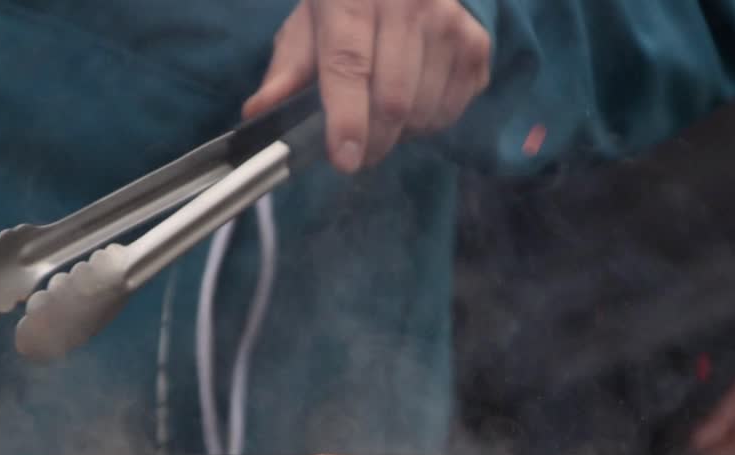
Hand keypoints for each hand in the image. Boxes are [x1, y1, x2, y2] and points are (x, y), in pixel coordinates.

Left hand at [243, 0, 490, 173]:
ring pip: (424, 110)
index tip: (344, 159)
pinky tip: (413, 103)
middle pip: (393, 99)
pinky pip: (452, 109)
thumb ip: (286, 71)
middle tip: (356, 152)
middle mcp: (409, 1)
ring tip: (383, 118)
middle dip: (372, 142)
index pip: (350, 64)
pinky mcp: (477, 43)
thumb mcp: (310, 24)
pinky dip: (429, 123)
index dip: (347, 118)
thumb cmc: (350, 3)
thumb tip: (257, 112)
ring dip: (400, 134)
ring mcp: (450, 21)